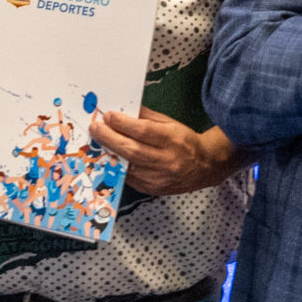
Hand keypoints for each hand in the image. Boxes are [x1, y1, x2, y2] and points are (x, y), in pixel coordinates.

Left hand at [88, 108, 244, 196]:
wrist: (205, 167)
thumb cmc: (185, 141)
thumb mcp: (169, 123)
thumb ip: (146, 117)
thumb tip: (122, 111)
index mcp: (173, 140)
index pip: (144, 132)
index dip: (123, 124)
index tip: (108, 116)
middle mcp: (167, 161)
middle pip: (132, 150)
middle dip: (110, 138)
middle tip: (95, 128)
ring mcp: (160, 178)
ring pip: (128, 166)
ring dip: (110, 153)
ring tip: (98, 142)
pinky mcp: (153, 189)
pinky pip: (130, 178)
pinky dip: (118, 167)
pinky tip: (110, 157)